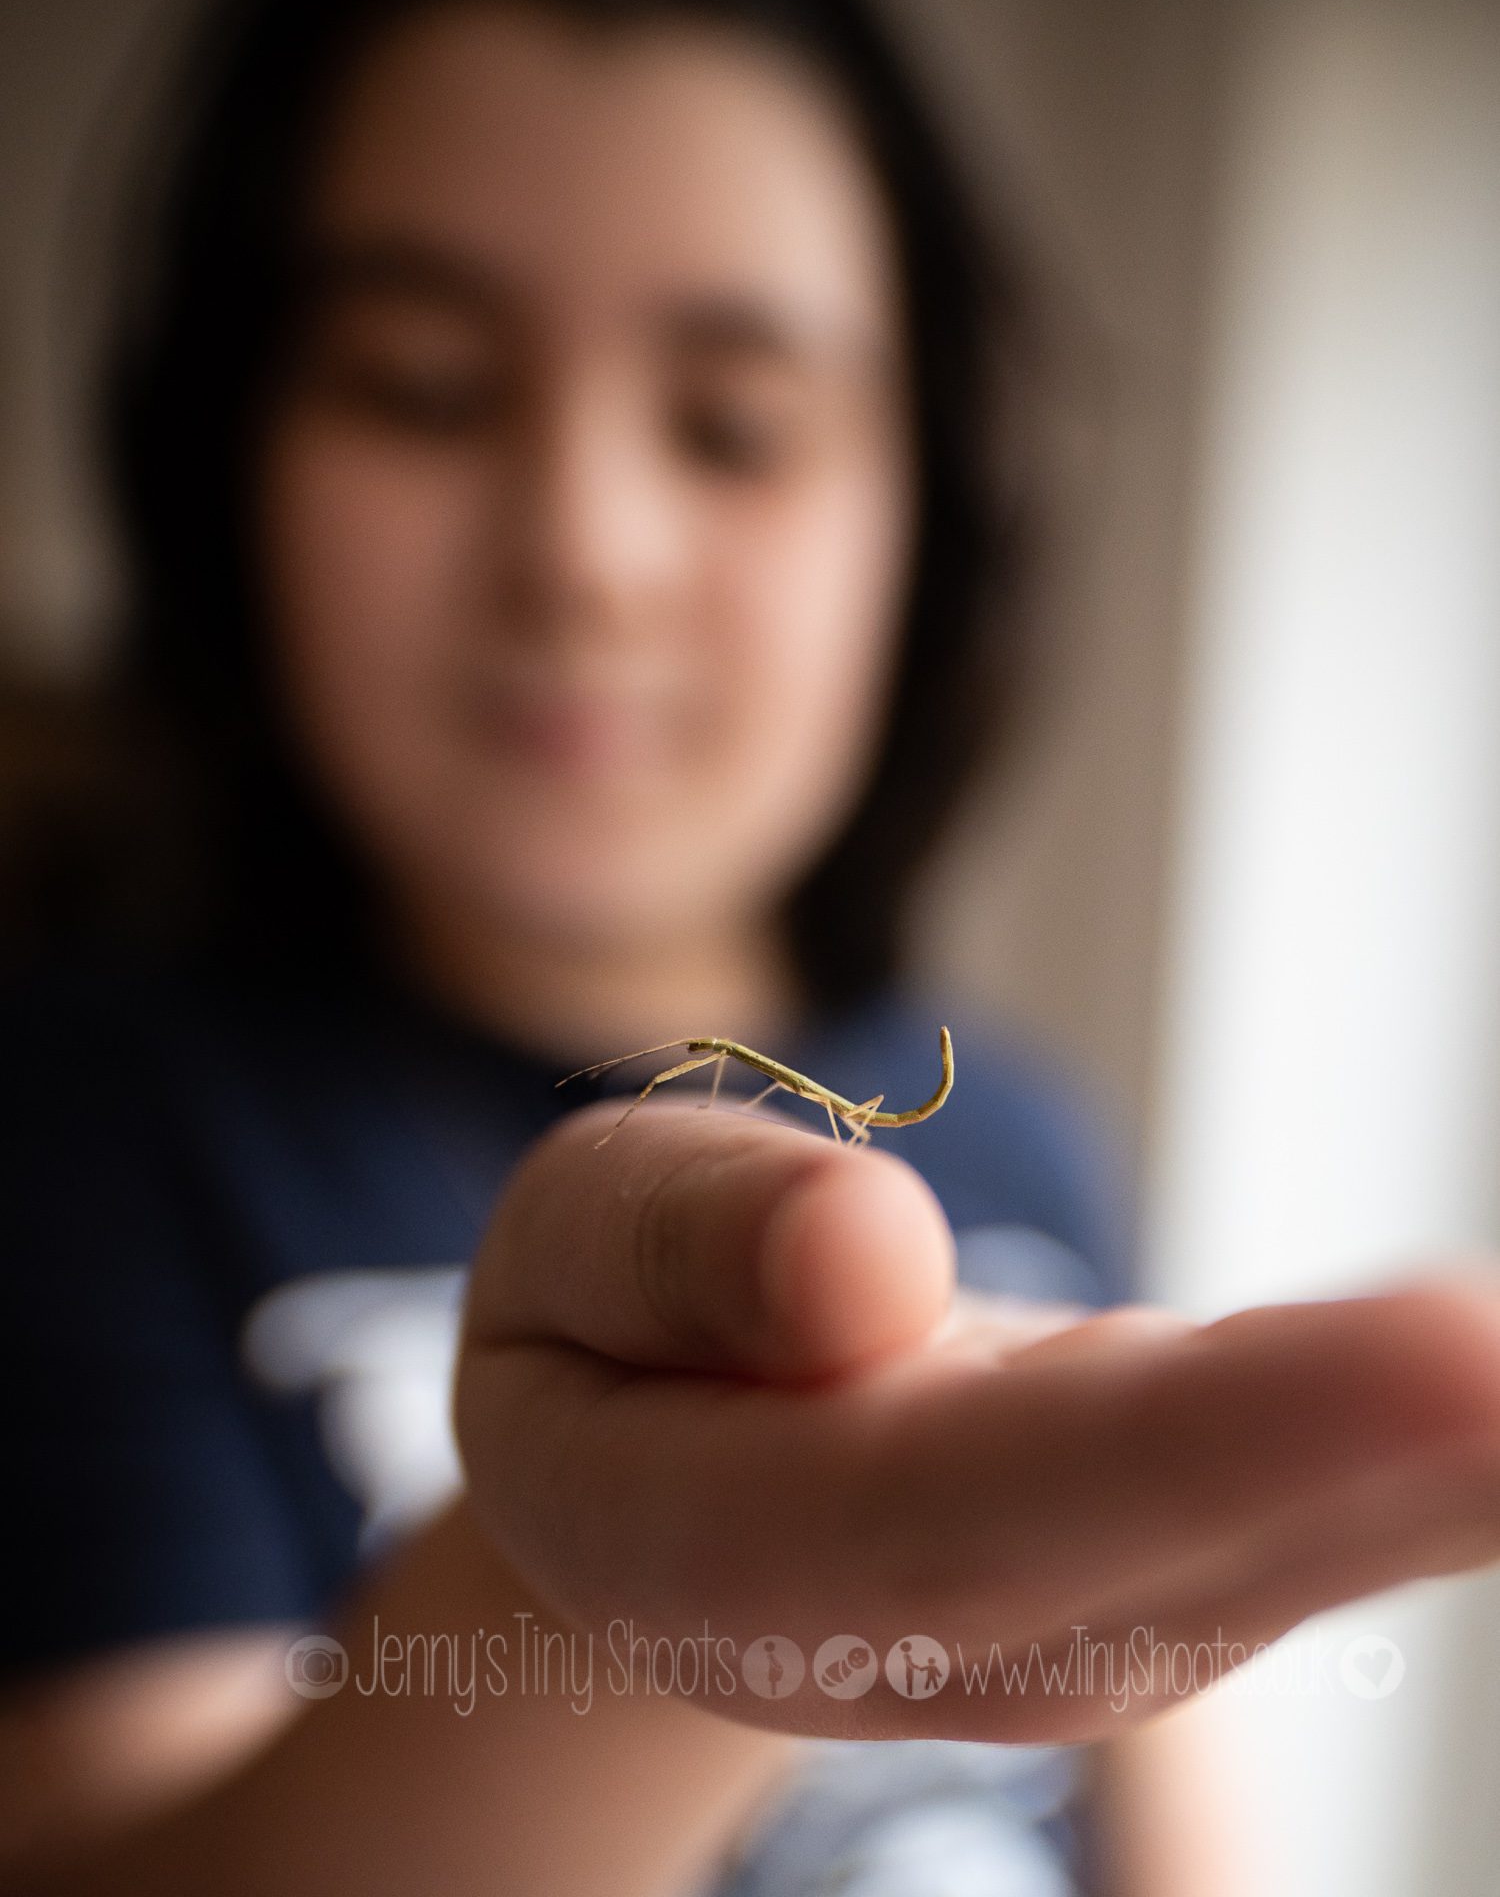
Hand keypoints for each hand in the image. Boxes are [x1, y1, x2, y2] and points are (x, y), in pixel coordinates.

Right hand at [455, 1099, 1499, 1740]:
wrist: (661, 1464)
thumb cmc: (601, 1323)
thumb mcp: (576, 1237)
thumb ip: (683, 1243)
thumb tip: (867, 1256)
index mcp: (707, 1544)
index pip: (950, 1506)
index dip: (1195, 1441)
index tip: (1442, 1349)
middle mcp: (901, 1637)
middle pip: (1148, 1556)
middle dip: (1371, 1462)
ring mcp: (1044, 1629)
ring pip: (1257, 1560)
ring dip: (1441, 1482)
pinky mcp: (1149, 1578)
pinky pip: (1300, 1527)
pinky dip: (1434, 1470)